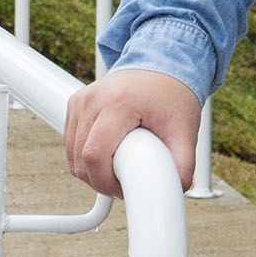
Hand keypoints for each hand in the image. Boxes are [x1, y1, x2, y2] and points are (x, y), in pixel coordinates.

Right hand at [62, 67, 201, 197]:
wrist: (163, 66)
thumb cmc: (173, 96)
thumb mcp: (185, 129)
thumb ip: (184, 163)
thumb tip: (178, 189)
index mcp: (118, 103)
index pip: (94, 156)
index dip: (106, 182)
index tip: (125, 189)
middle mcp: (93, 99)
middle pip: (80, 160)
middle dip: (101, 180)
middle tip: (126, 181)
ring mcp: (81, 101)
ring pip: (72, 155)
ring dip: (91, 171)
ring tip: (119, 168)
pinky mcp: (75, 104)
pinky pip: (70, 144)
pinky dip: (84, 158)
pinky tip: (108, 155)